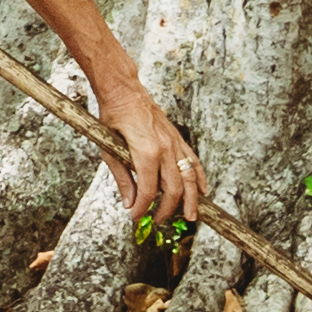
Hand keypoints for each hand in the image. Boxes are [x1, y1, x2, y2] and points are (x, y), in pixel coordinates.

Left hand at [85, 71, 206, 223]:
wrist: (124, 91)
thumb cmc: (113, 118)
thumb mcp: (109, 150)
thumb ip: (121, 178)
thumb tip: (129, 203)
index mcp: (146, 152)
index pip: (149, 190)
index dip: (142, 207)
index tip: (135, 216)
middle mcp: (164, 149)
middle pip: (173, 188)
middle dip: (167, 209)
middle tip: (158, 220)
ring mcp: (174, 143)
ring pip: (188, 177)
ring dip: (191, 199)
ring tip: (191, 215)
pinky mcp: (177, 139)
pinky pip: (193, 161)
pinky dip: (199, 177)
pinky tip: (202, 190)